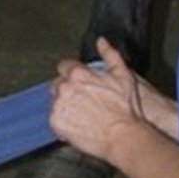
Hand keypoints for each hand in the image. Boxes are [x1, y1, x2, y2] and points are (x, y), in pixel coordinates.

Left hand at [48, 37, 147, 162]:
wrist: (121, 135)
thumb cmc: (124, 108)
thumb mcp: (122, 75)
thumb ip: (110, 54)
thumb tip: (101, 42)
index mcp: (78, 74)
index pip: (64, 66)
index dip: (73, 73)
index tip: (79, 81)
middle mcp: (64, 88)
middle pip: (58, 84)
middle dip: (68, 90)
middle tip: (83, 100)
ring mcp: (58, 106)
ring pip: (55, 102)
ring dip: (64, 106)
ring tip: (82, 114)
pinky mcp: (56, 123)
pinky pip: (54, 120)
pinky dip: (62, 122)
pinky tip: (77, 124)